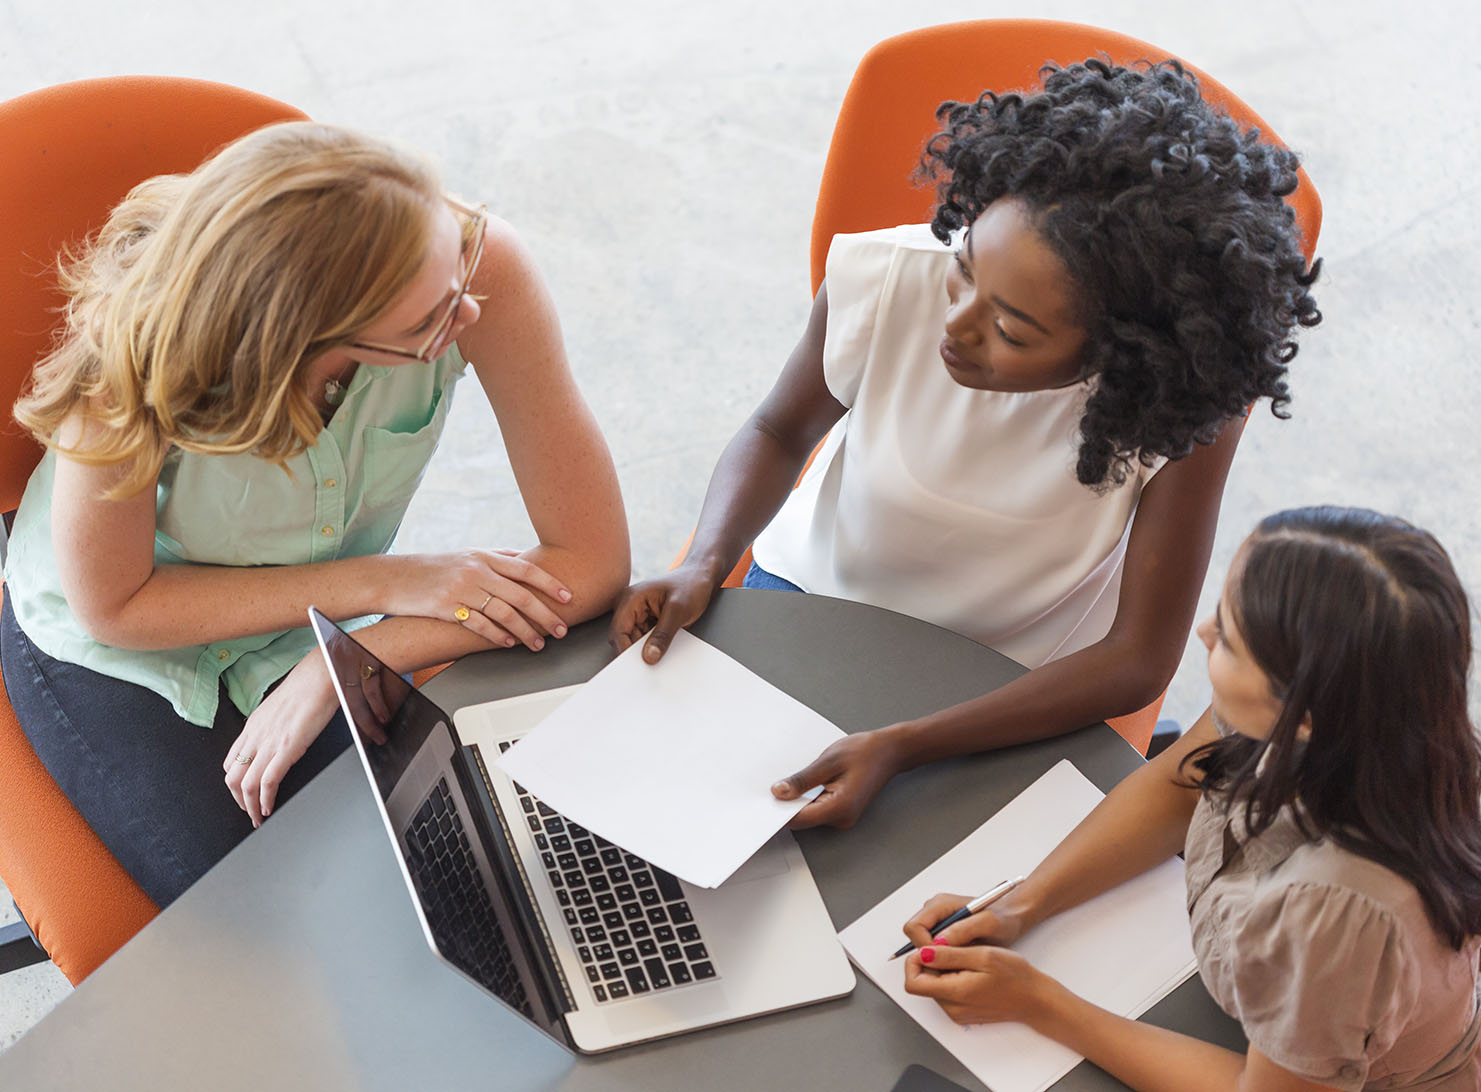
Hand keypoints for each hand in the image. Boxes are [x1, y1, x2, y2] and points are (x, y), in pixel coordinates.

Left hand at [222, 651, 345, 827]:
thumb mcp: (281, 709)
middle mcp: (255, 736)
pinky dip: (266, 800)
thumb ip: (273, 726)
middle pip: (233, 778)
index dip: (235, 783)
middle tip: (249, 812)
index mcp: (253, 726)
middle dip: (239, 800)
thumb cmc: (307, 688)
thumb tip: (277, 736)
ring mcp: (269, 744)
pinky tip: (270, 807)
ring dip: (250, 806)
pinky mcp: (286, 749)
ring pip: (246, 784)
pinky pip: (268, 782)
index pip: (231, 761)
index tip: (243, 793)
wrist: (320, 677)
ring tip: (258, 817)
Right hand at [387, 549, 572, 650]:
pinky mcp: (447, 606)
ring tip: (537, 643)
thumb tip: (527, 559)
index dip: (550, 583)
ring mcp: (461, 588)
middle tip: (561, 629)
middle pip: (520, 594)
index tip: (568, 598)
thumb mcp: (468, 554)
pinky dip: (497, 635)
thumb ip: (497, 556)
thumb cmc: (435, 567)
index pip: (525, 569)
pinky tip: (509, 643)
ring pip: (503, 612)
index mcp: (484, 556)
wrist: (394, 577)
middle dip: (545, 614)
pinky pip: (479, 624)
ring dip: (525, 631)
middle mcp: (476, 570)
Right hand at [608, 564, 717, 663]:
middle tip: (651, 664)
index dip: (625, 651)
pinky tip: (663, 650)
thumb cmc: (691, 586)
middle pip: (623, 639)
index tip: (637, 667)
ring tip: (661, 653)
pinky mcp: (646, 622)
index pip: (618, 631)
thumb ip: (663, 634)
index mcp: (631, 598)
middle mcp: (630, 607)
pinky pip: (644, 641)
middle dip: (635, 653)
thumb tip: (649, 657)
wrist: (701, 578)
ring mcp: (637, 615)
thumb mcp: (678, 610)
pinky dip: (652, 648)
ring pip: (633, 642)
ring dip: (645, 651)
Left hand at [770, 728, 905, 828]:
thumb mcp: (828, 761)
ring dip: (798, 800)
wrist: (890, 751)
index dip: (779, 811)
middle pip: (802, 819)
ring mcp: (843, 817)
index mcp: (839, 808)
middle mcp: (842, 818)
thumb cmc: (866, 752)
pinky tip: (807, 783)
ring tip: (796, 779)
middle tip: (776, 784)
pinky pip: (817, 809)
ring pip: (809, 814)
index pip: (798, 818)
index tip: (764, 801)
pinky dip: (808, 798)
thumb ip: (802, 779)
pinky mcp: (842, 811)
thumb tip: (779, 792)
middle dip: (787, 803)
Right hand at [901, 891, 1027, 950]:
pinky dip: (943, 958)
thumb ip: (964, 929)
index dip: (924, 946)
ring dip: (937, 956)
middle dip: (929, 953)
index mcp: (940, 904)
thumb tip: (940, 941)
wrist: (1012, 918)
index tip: (941, 958)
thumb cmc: (1003, 918)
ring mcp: (938, 922)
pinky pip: (933, 948)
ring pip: (923, 945)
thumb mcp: (989, 923)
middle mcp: (935, 911)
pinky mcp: (943, 932)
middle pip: (915, 937)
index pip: (914, 927)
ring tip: (959, 960)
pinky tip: (960, 960)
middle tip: (951, 962)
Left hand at [902, 943, 1056, 1026]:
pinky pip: (946, 993)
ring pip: (933, 986)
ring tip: (966, 959)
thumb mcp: (982, 956)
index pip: (912, 982)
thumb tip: (922, 953)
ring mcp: (957, 1012)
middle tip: (953, 950)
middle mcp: (952, 1008)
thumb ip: (949, 955)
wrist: (1035, 1000)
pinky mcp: (962, 1012)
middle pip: (922, 983)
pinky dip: (951, 978)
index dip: (914, 961)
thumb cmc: (1015, 976)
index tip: (928, 947)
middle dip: (930, 963)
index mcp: (954, 993)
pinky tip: (970, 970)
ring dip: (942, 970)